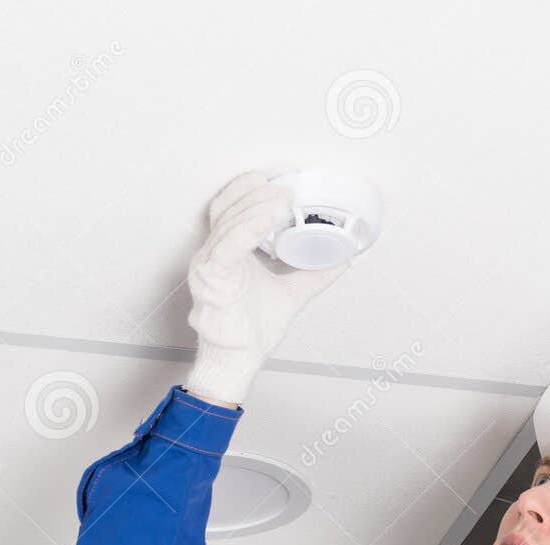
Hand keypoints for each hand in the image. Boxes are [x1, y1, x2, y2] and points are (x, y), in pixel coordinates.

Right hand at [184, 171, 350, 406]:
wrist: (239, 358)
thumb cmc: (250, 330)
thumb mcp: (291, 292)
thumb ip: (313, 275)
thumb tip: (341, 260)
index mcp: (226, 252)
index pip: (230, 210)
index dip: (246, 191)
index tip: (272, 180)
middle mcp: (213, 254)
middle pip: (228, 210)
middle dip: (255, 194)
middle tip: (284, 188)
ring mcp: (208, 265)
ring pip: (229, 224)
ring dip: (257, 207)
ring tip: (282, 199)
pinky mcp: (211, 279)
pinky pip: (228, 247)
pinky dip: (249, 228)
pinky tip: (268, 217)